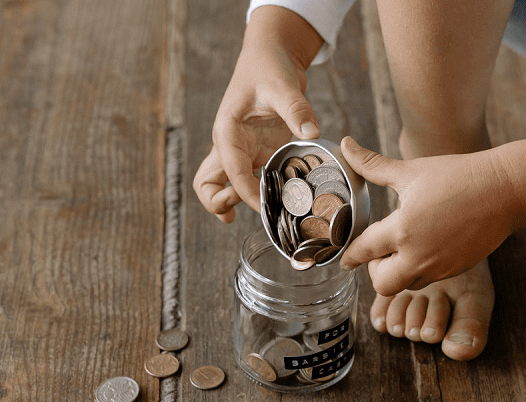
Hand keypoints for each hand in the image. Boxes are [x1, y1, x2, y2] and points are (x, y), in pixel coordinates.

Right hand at [193, 7, 323, 222]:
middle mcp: (229, 145)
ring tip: (264, 214)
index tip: (268, 206)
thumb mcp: (283, 86)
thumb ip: (296, 110)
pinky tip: (281, 203)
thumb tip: (311, 133)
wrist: (272, 55)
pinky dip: (259, 194)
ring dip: (234, 203)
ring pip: (223, 186)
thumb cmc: (269, 67)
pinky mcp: (258, 152)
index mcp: (227, 131)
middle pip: (207, 184)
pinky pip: (251, 180)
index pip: (231, 171)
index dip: (247, 193)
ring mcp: (243, 151)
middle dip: (220, 203)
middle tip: (252, 209)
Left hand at [339, 137, 519, 295]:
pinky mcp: (457, 269)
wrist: (504, 190)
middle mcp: (419, 255)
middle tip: (380, 252)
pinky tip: (426, 246)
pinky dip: (420, 269)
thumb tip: (344, 144)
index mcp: (402, 229)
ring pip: (407, 285)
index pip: (364, 251)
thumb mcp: (410, 170)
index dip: (350, 256)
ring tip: (405, 246)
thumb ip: (373, 165)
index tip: (345, 259)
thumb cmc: (457, 175)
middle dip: (375, 272)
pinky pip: (429, 279)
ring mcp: (440, 266)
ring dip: (399, 272)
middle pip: (383, 284)